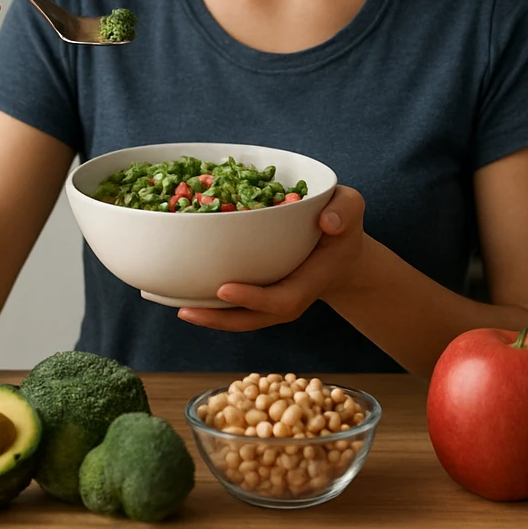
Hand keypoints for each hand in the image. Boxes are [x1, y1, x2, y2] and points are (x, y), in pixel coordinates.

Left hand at [177, 185, 366, 331]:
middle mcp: (289, 297)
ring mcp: (273, 300)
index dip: (253, 299)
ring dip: (210, 317)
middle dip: (219, 319)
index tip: (223, 289)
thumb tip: (327, 223)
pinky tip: (183, 294)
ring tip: (177, 307)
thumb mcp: (350, 208)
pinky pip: (236, 307)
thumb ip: (344, 212)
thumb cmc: (342, 225)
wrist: (341, 251)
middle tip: (185, 310)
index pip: (282, 300)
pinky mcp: (262, 294)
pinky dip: (212, 304)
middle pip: (253, 319)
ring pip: (240, 318)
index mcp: (310, 281)